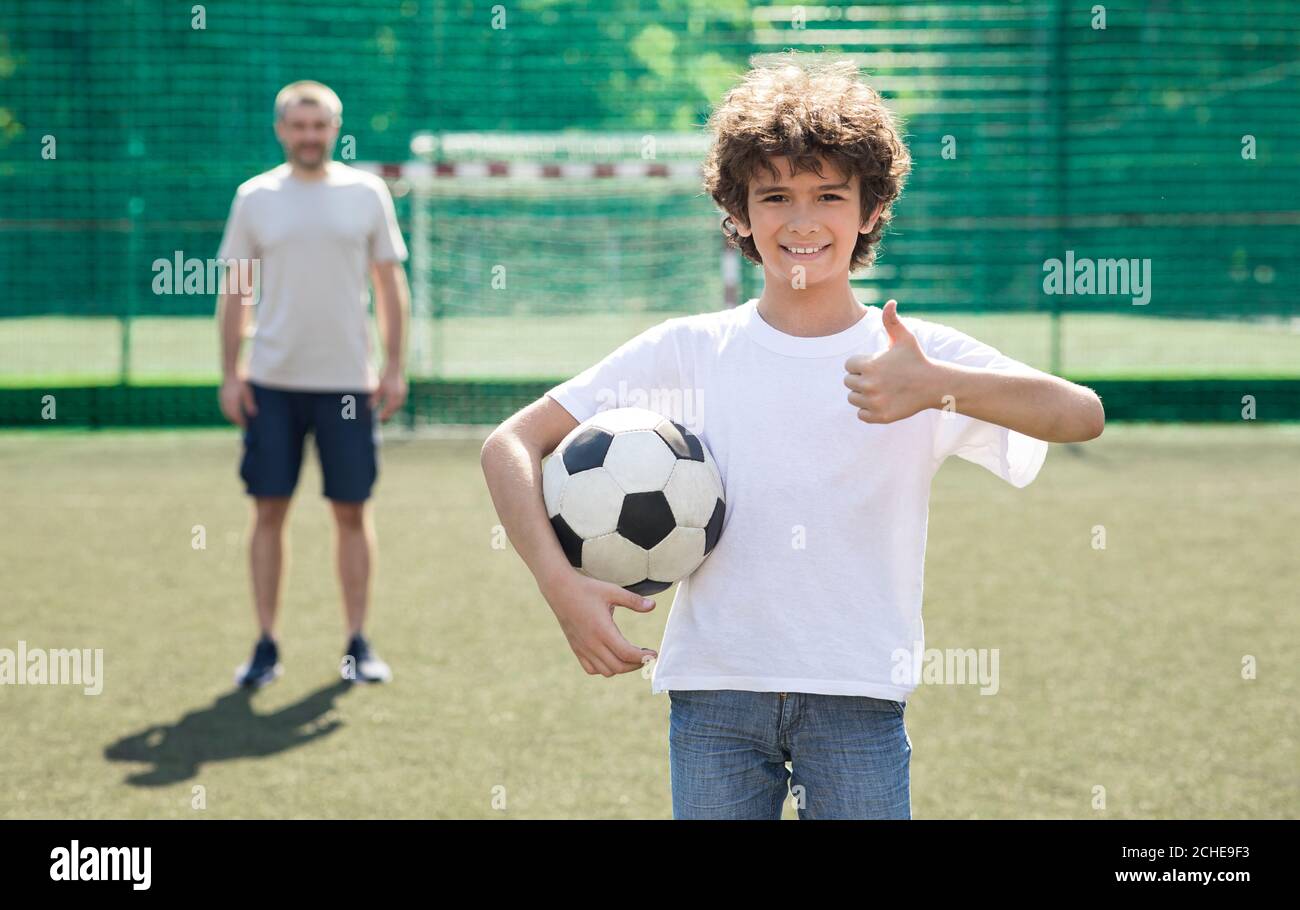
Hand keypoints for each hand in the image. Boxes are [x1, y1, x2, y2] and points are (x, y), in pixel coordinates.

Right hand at [219, 375, 256, 427]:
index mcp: (233, 402)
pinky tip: (232, 413)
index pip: (236, 416)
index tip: (246, 427)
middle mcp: (226, 402)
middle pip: (230, 416)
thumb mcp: (248, 393)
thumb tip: (253, 414)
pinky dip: (227, 413)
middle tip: (243, 425)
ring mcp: (222, 400)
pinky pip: (223, 408)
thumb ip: (249, 403)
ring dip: (231, 418)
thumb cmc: (241, 383)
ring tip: (238, 421)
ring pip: (226, 413)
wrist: (230, 373)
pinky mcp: (220, 397)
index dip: (241, 422)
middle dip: (236, 421)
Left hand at [369, 365, 407, 421]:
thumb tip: (370, 408)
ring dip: (392, 411)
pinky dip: (395, 405)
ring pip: (397, 406)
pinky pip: (400, 402)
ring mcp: (403, 394)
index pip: (388, 410)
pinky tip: (391, 406)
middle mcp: (400, 397)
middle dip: (388, 415)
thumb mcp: (378, 388)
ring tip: (386, 415)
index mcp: (393, 397)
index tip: (378, 419)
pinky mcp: (404, 392)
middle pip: (394, 410)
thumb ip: (375, 399)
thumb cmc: (385, 377)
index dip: (383, 415)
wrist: (395, 367)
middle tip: (382, 420)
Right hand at [540, 569, 658, 676]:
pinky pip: (591, 669)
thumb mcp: (612, 591)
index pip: (626, 653)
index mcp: (602, 630)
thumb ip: (633, 600)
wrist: (560, 589)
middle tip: (646, 656)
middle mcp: (592, 643)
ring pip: (606, 671)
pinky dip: (604, 669)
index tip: (654, 653)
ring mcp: (583, 648)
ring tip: (631, 657)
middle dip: (636, 665)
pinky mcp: (576, 649)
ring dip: (622, 668)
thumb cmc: (588, 589)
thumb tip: (653, 606)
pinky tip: (611, 657)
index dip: (643, 657)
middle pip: (619, 667)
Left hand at [843, 299, 941, 423]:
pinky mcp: (880, 416)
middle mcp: (868, 385)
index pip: (848, 366)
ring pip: (853, 399)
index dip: (861, 364)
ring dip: (862, 395)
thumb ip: (892, 320)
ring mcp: (874, 402)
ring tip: (880, 389)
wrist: (933, 385)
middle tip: (879, 378)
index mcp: (868, 365)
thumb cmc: (916, 359)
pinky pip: (861, 415)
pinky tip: (881, 401)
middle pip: (848, 382)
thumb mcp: (904, 338)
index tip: (876, 365)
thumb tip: (890, 302)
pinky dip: (868, 410)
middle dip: (860, 379)